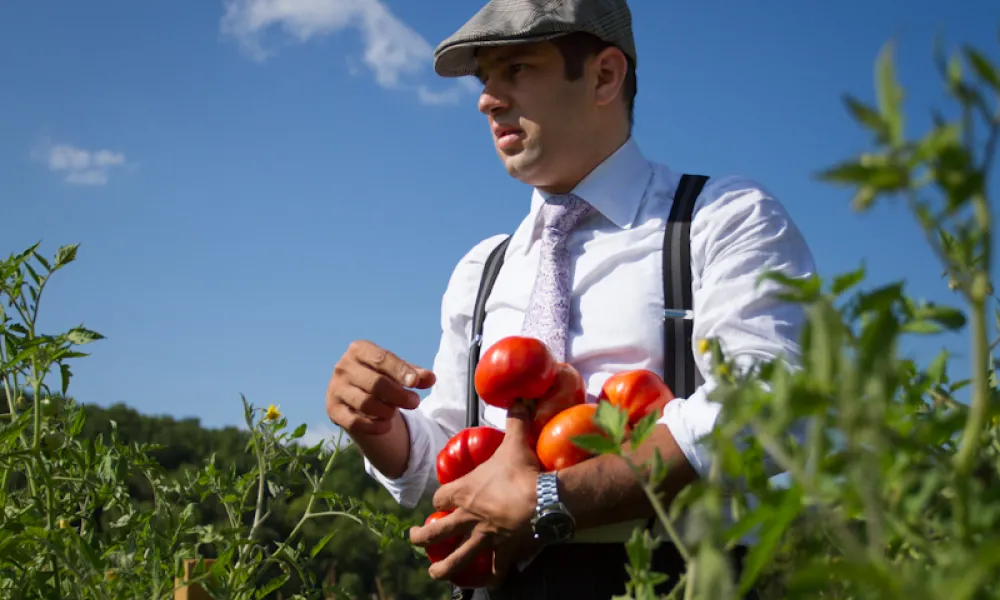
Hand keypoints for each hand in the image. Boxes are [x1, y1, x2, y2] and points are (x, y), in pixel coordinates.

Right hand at [326, 340, 434, 435]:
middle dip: (399, 395)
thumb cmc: (381, 377)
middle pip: (375, 383)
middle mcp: (343, 367)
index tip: (415, 382)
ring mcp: (335, 388)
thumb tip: (431, 378)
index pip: (382, 359)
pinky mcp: (332, 410)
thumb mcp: (398, 372)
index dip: (400, 371)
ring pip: (365, 403)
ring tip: (396, 412)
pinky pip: (355, 422)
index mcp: (359, 350)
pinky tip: (386, 426)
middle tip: (415, 402)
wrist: (355, 394)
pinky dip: (375, 426)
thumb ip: (415, 374)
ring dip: (387, 411)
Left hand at [409, 401, 541, 585]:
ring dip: (445, 567)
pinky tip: (491, 582)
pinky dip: (493, 576)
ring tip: (435, 573)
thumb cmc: (522, 470)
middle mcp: (469, 516)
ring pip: (457, 556)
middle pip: (438, 530)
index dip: (438, 500)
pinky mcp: (503, 550)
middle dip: (422, 537)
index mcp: (465, 491)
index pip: (440, 498)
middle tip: (414, 540)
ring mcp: (484, 536)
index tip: (438, 503)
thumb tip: (519, 398)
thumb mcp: (515, 441)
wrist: (542, 499)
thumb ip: (514, 420)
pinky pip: (495, 568)